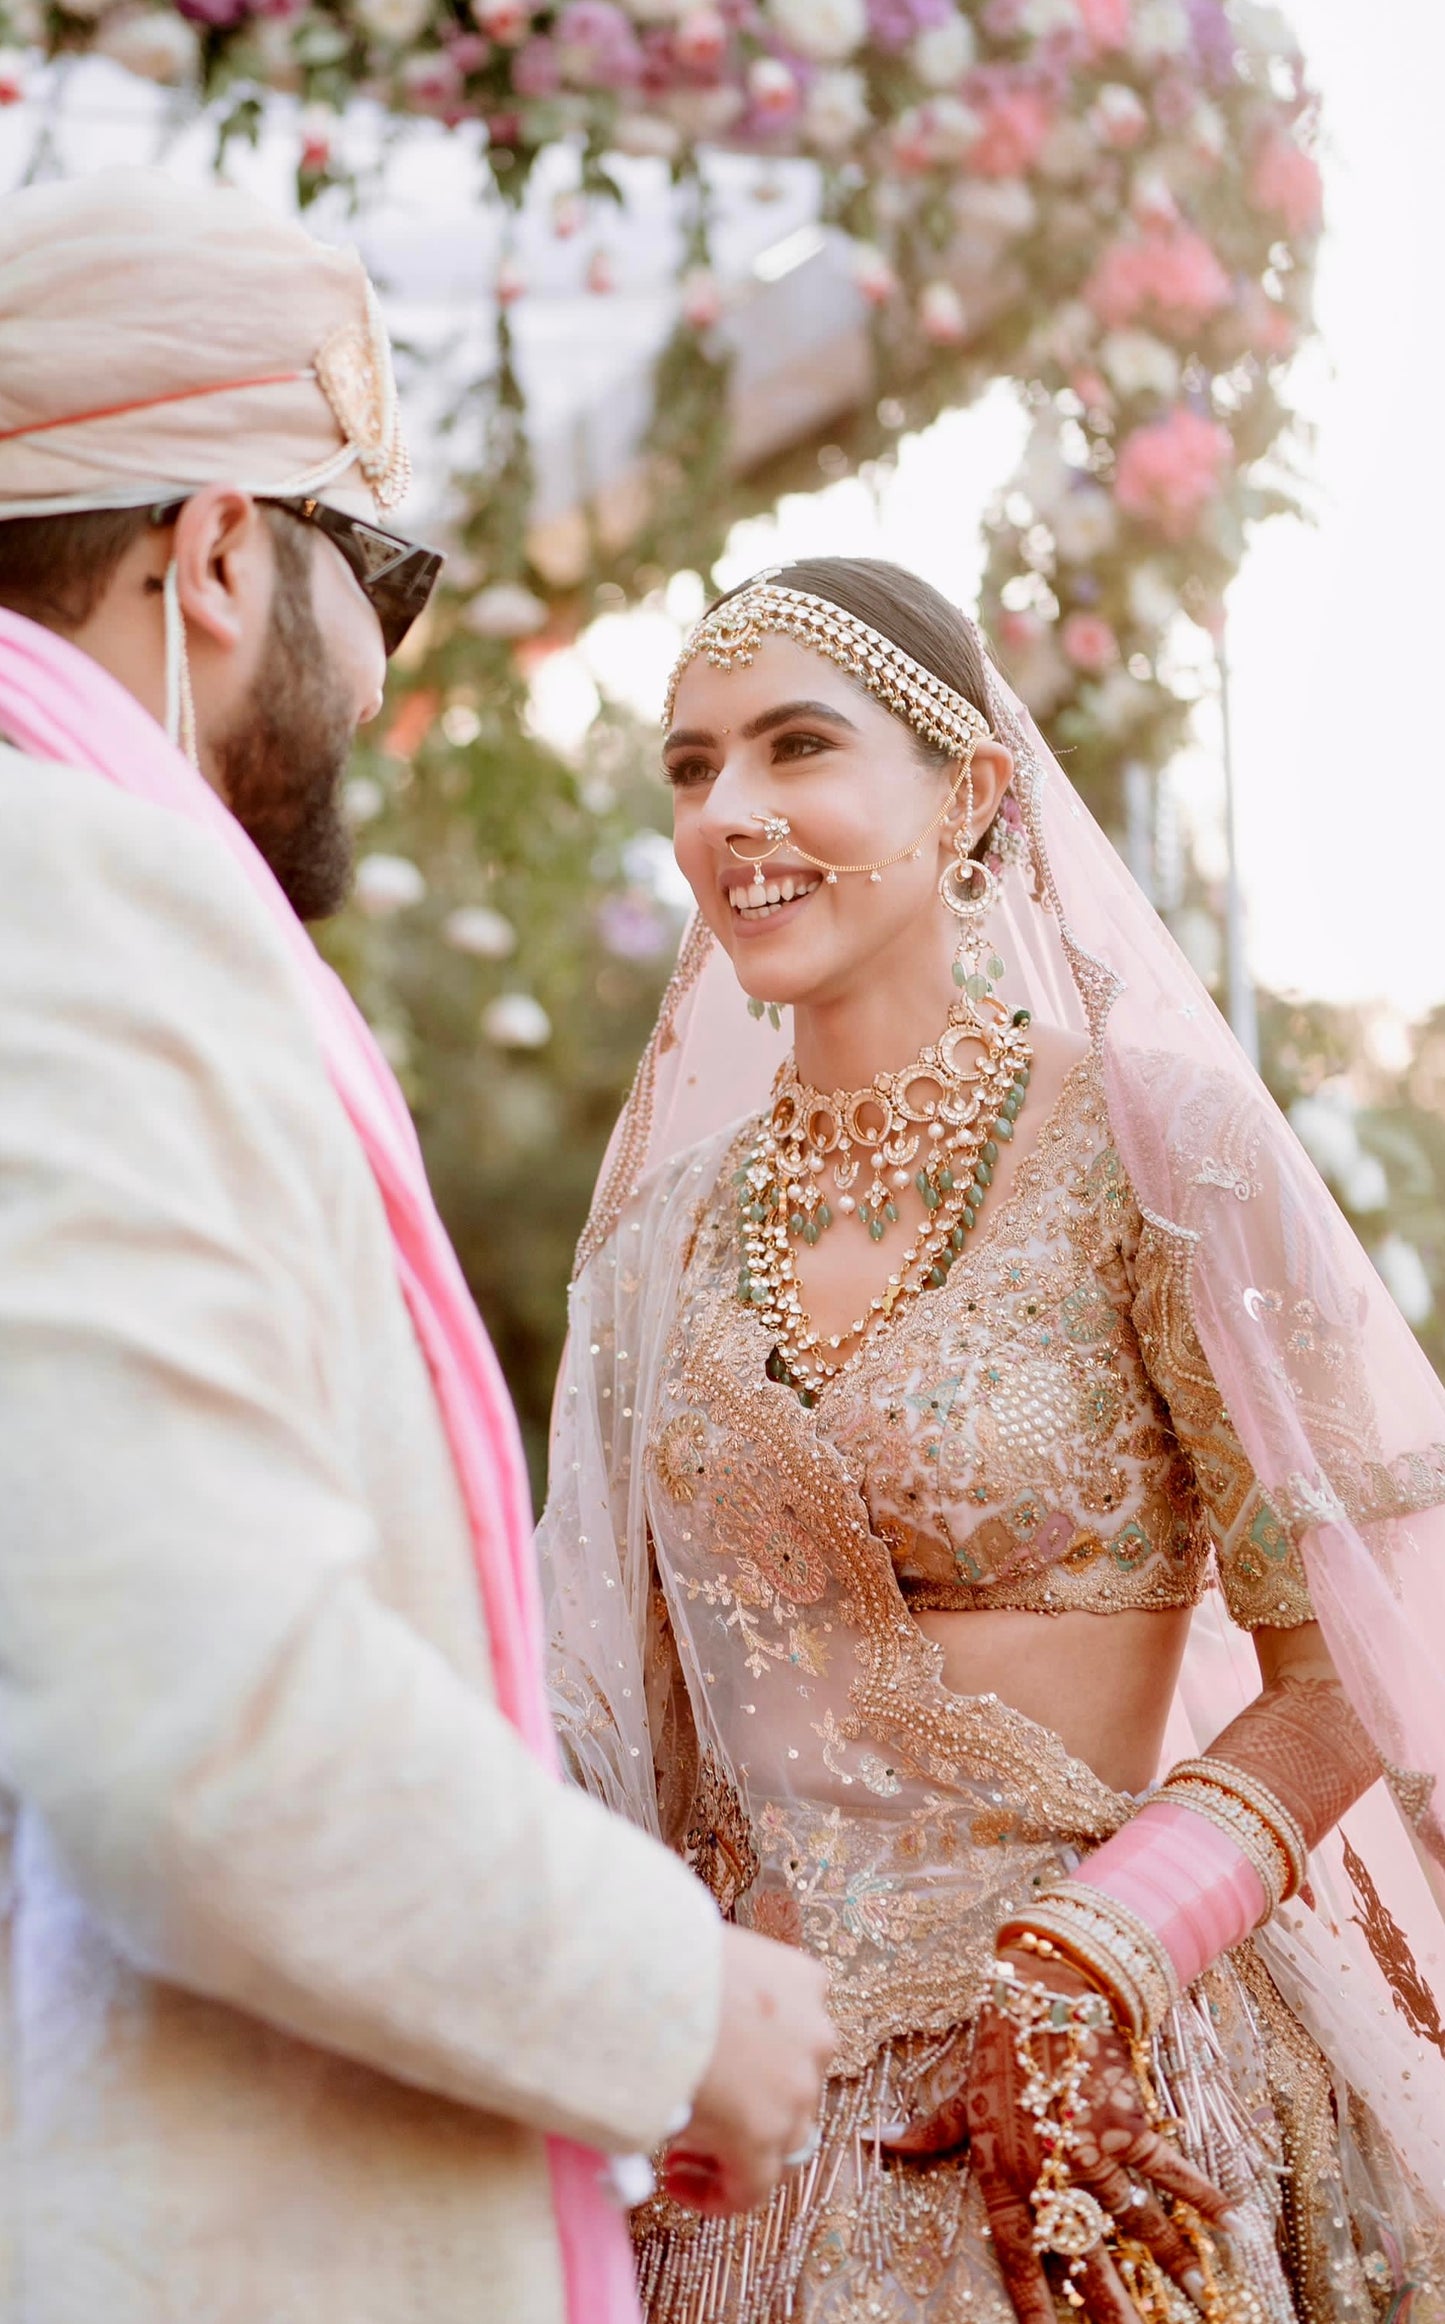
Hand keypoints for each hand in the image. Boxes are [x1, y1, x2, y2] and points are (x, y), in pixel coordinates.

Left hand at [660, 1923, 833, 2218]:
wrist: (645, 1958)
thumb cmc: (638, 2038)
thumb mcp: (649, 2120)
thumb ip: (677, 2148)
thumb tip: (656, 2167)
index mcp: (761, 2134)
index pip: (755, 2188)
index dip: (715, 2193)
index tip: (679, 2176)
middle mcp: (800, 2089)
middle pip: (785, 2133)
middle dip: (744, 2137)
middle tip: (697, 2124)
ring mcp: (812, 2030)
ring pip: (802, 2069)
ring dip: (771, 2074)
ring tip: (723, 2059)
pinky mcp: (808, 1979)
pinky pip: (803, 2010)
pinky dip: (780, 2016)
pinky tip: (738, 2005)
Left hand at [884, 1951, 1230, 2323]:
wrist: (1045, 1988)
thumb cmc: (997, 2042)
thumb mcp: (959, 2093)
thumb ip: (929, 2132)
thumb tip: (879, 2142)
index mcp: (1005, 2171)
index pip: (1018, 2253)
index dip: (1032, 2300)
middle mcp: (1051, 2172)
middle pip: (1085, 2253)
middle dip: (1112, 2305)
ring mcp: (1095, 2151)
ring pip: (1136, 2221)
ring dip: (1170, 2261)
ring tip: (1198, 2299)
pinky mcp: (1128, 2122)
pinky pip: (1168, 2168)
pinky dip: (1200, 2194)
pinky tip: (1226, 2221)